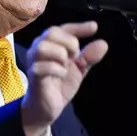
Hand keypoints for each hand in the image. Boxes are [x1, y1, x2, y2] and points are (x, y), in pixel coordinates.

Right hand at [21, 21, 108, 135]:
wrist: (46, 108)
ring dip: (59, 54)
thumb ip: (89, 57)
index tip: (94, 27)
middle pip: (51, 32)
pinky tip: (61, 75)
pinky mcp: (33, 76)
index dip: (79, 27)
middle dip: (69, 42)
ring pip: (43, 47)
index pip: (64, 28)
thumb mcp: (78, 70)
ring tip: (66, 65)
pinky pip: (42, 67)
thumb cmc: (59, 84)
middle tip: (76, 56)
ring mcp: (34, 62)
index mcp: (51, 44)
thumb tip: (103, 44)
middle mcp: (39, 49)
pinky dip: (56, 69)